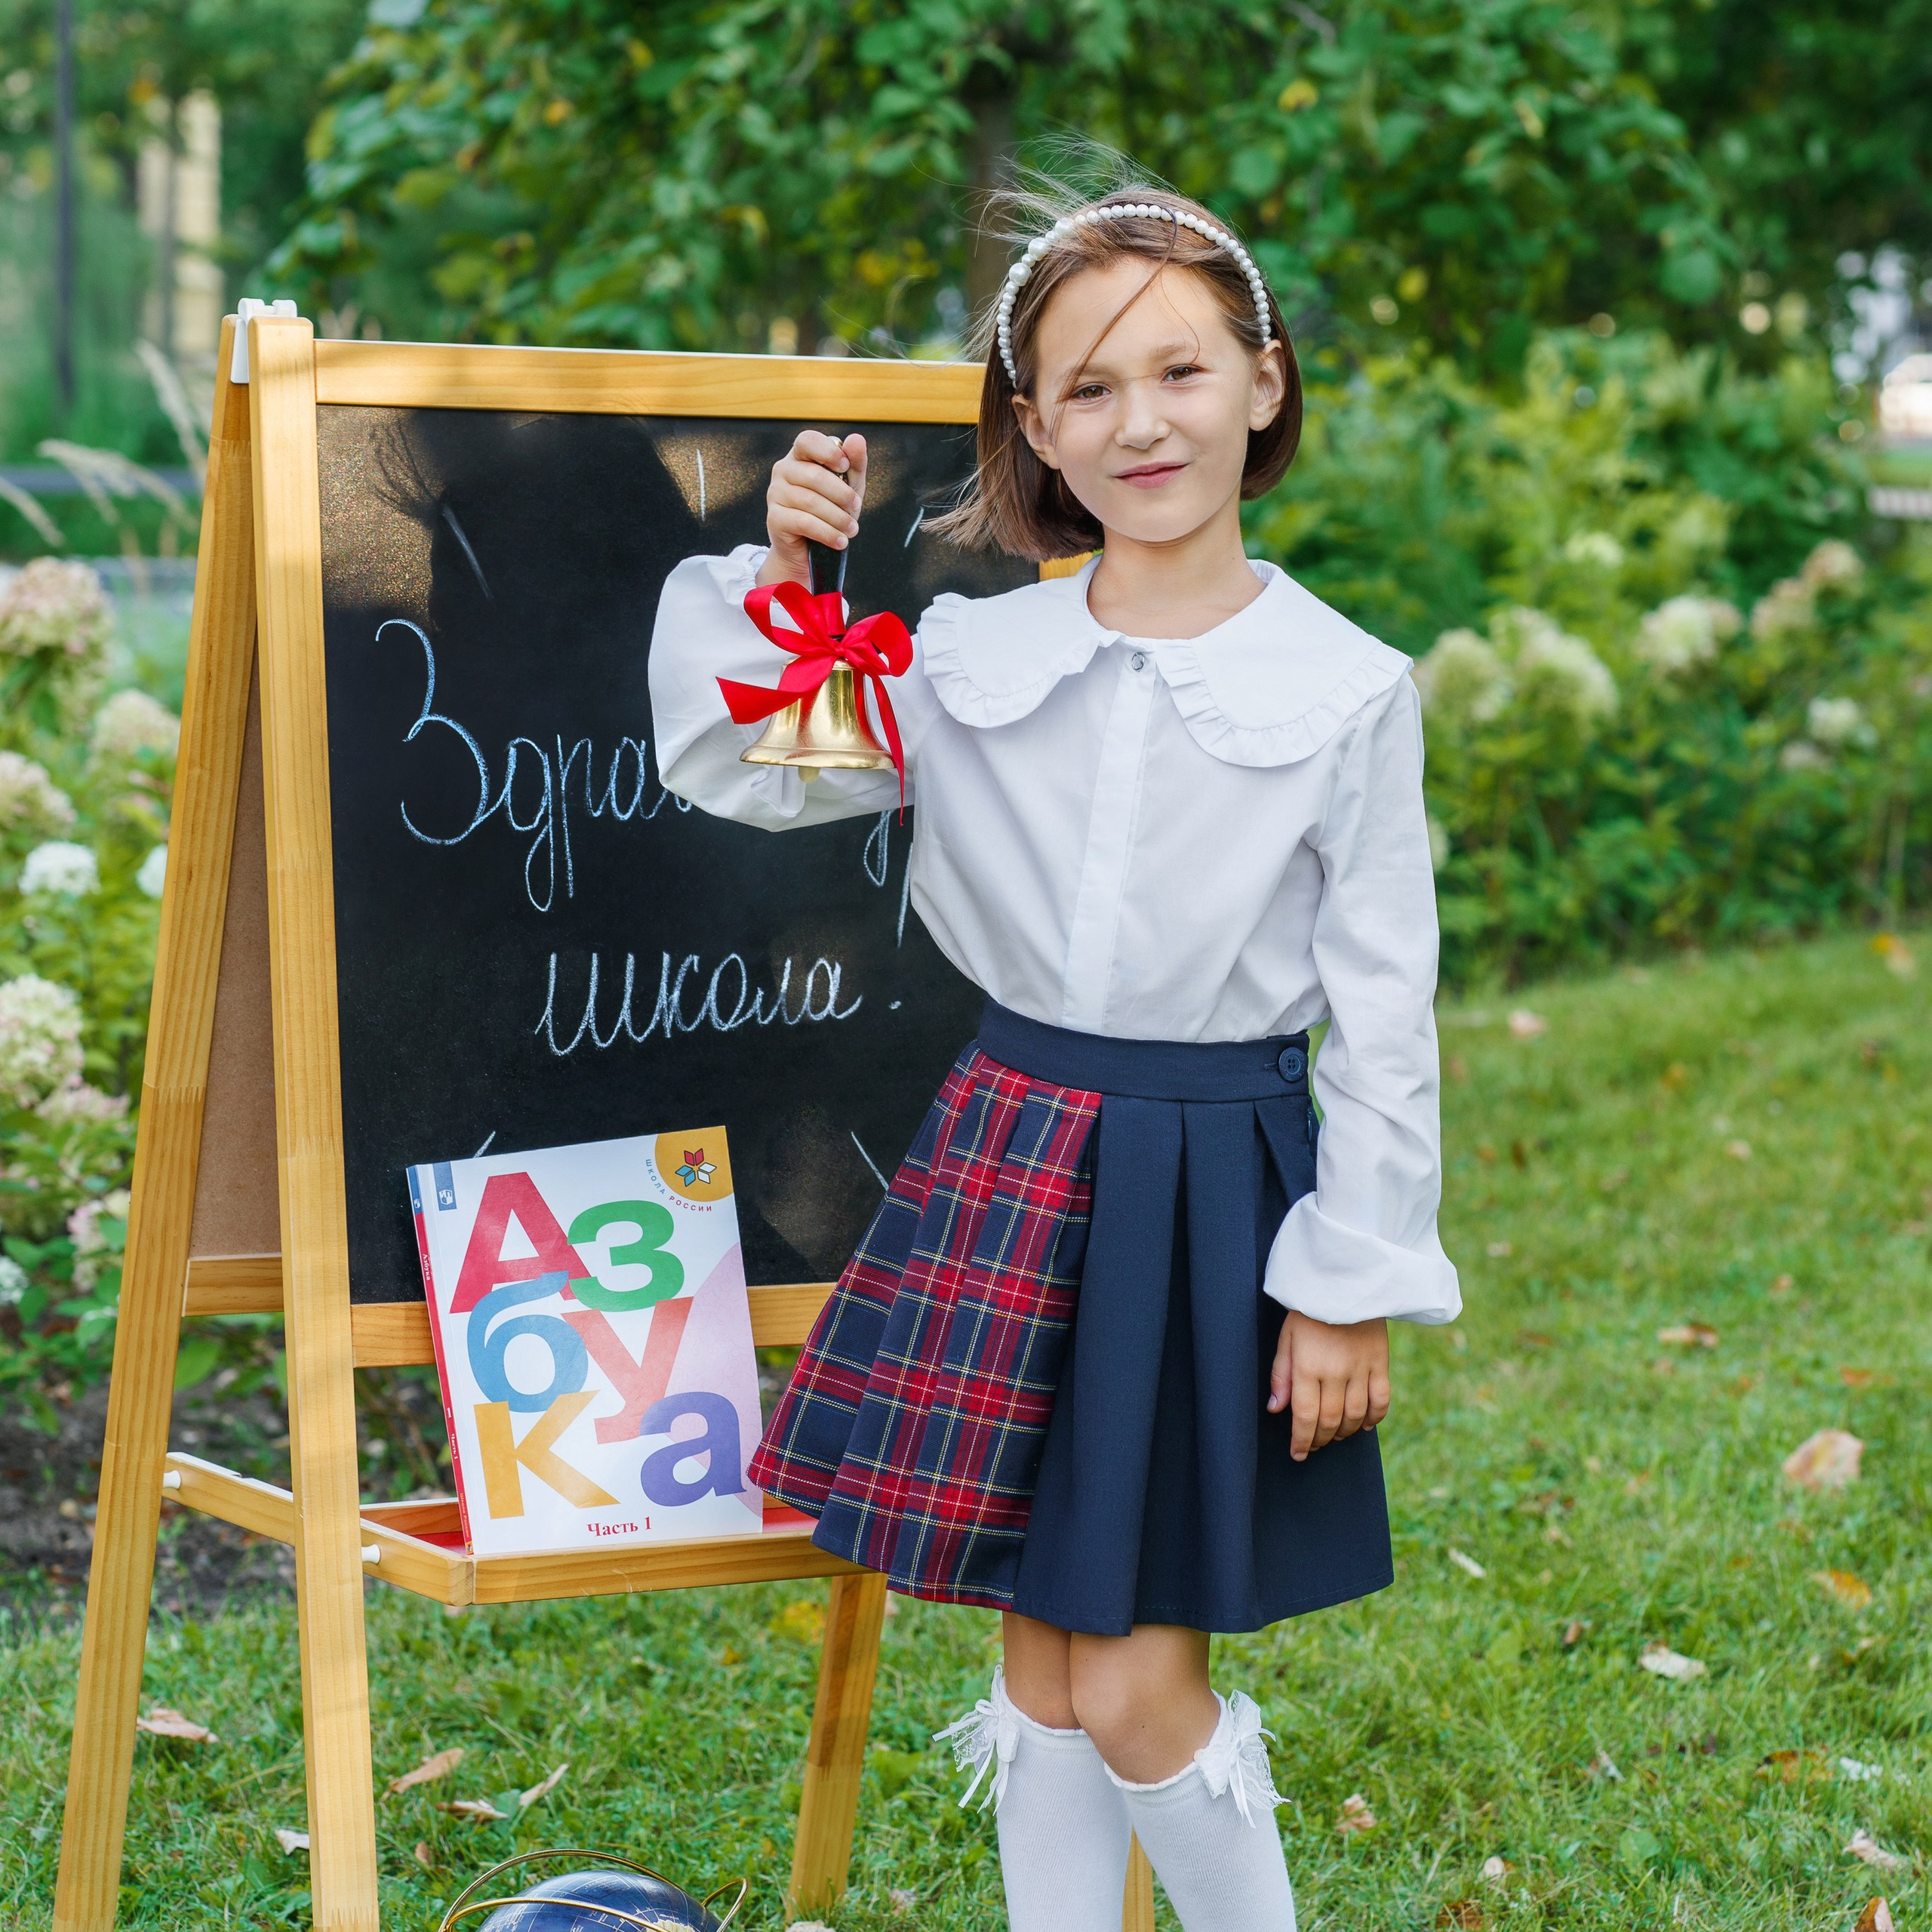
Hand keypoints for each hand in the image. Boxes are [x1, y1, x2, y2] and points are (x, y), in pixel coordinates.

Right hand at [756, 429, 867, 586]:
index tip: (845, 466)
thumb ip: (855, 463)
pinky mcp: (774, 518)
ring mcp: (775, 494)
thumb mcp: (849, 486)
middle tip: (856, 507)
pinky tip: (840, 541)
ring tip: (852, 529)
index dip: (828, 451)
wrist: (810, 548)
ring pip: (810, 501)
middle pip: (813, 475)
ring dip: (837, 517)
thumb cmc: (831, 509)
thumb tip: (857, 439)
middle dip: (841, 493)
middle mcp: (783, 470)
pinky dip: (827, 533)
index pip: (807, 441)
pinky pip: (804, 522)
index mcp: (800, 456)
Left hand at [1268, 1310, 1389, 1460]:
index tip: (1297, 1454)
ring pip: (1355, 1415)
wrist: (1345, 1280)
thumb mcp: (1286, 1337)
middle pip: (1330, 1420)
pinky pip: (1381, 1399)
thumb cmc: (1309, 1309)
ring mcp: (1361, 1368)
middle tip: (1313, 1446)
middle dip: (1320, 1439)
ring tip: (1335, 1436)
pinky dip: (1374, 1418)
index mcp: (1307, 1365)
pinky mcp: (1380, 1362)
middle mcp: (1335, 1371)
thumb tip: (1275, 1408)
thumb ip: (1281, 1374)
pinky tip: (1364, 1425)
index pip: (1304, 1415)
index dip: (1301, 1440)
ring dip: (1344, 1432)